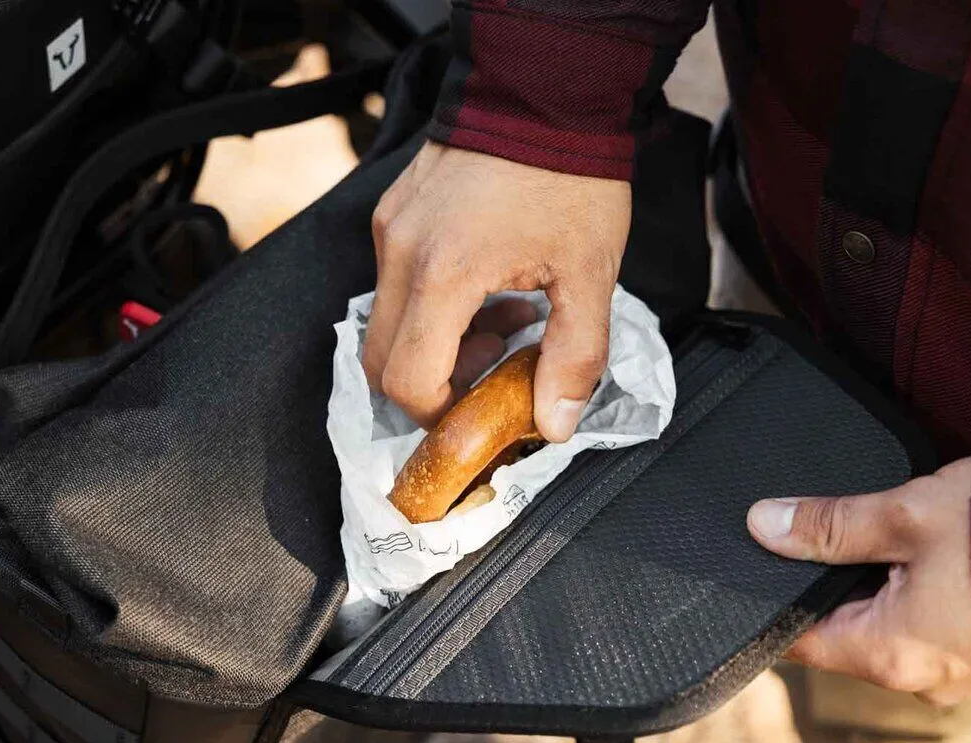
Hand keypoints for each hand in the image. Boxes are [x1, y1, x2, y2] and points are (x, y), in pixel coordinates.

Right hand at [364, 141, 631, 441]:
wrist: (547, 89)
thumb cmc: (571, 176)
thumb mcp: (590, 274)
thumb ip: (573, 357)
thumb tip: (552, 425)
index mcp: (443, 275)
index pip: (407, 382)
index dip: (439, 414)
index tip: (479, 412)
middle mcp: (399, 254)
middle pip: (381, 362)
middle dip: (433, 384)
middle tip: (492, 366)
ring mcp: (389, 230)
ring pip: (387, 323)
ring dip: (436, 343)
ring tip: (503, 318)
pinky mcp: (392, 214)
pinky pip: (394, 283)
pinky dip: (431, 305)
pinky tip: (486, 285)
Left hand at [747, 456, 970, 705]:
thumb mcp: (904, 516)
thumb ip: (827, 524)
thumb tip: (762, 525)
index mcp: (887, 655)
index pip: (799, 641)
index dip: (774, 601)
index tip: (759, 566)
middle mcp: (917, 678)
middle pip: (839, 630)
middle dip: (826, 583)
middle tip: (821, 533)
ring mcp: (952, 670)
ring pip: (881, 625)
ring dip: (872, 582)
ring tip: (880, 536)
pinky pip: (921, 625)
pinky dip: (908, 590)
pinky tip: (917, 553)